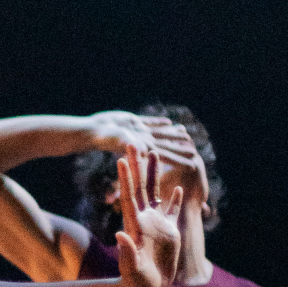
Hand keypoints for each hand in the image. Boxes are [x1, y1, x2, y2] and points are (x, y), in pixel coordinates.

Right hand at [86, 111, 201, 176]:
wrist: (92, 130)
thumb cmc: (104, 138)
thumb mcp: (120, 141)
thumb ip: (133, 146)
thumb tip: (145, 151)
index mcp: (143, 148)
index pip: (166, 155)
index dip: (180, 159)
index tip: (193, 164)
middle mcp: (143, 141)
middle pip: (166, 146)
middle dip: (180, 149)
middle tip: (195, 153)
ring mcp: (139, 132)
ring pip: (161, 134)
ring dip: (173, 135)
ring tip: (187, 136)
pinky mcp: (134, 122)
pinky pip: (151, 123)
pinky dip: (160, 123)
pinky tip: (169, 122)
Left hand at [113, 149, 182, 286]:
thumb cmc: (136, 282)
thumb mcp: (131, 268)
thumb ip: (127, 252)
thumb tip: (120, 236)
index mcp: (134, 225)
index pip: (129, 196)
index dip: (125, 178)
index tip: (121, 159)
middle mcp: (144, 219)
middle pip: (140, 186)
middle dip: (137, 164)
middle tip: (134, 142)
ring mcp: (156, 224)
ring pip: (156, 192)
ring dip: (155, 173)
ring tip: (155, 152)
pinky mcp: (168, 232)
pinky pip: (172, 211)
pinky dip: (174, 198)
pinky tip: (177, 185)